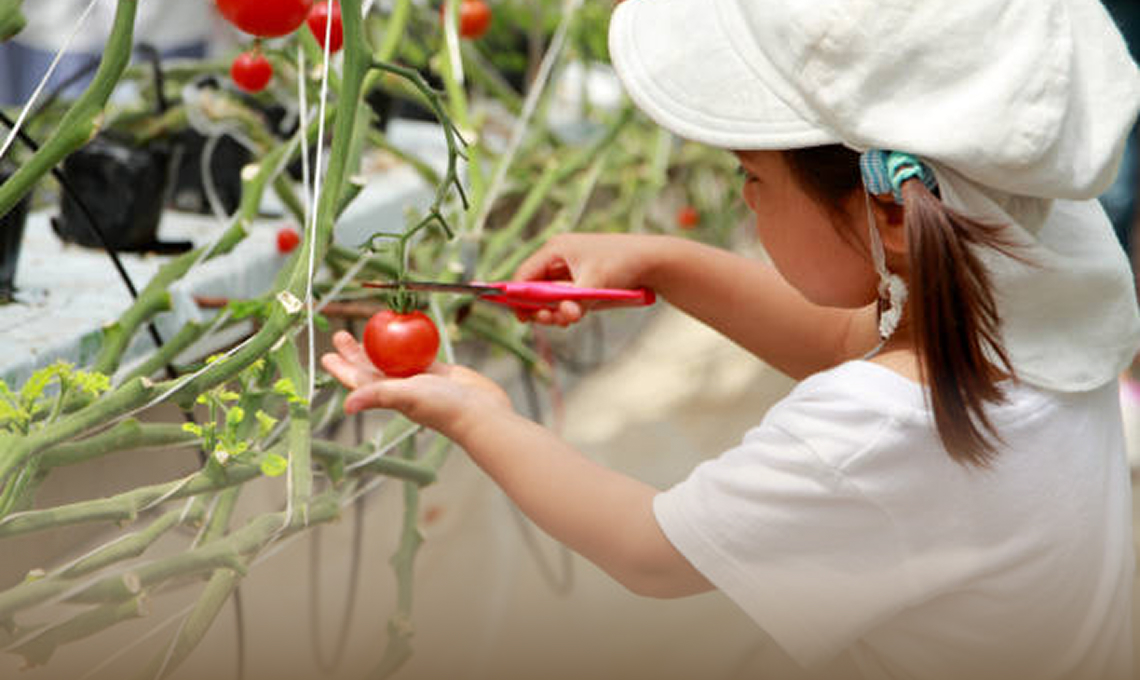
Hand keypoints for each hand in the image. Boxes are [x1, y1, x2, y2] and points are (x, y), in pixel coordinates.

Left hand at [320, 331, 512, 439]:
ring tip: (370, 329)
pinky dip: (410, 343)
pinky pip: (419, 354)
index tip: (326, 355)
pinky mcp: (439, 373)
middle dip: (355, 352)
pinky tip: (406, 331)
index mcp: (389, 394)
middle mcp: (402, 387)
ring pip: (394, 358)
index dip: (342, 368)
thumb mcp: (408, 397)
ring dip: (380, 345)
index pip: (359, 379)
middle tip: (341, 334)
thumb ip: (378, 396)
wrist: (481, 413)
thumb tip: (346, 406)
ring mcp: (420, 380)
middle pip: (372, 366)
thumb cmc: (445, 408)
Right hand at [512, 233, 665, 325]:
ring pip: (549, 298)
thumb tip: (562, 315)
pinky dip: (567, 311)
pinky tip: (575, 315)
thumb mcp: (597, 282)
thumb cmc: (624, 262)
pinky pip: (564, 301)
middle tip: (549, 320)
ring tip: (570, 317)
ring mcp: (569, 272)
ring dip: (555, 312)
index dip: (518, 296)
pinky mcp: (580, 284)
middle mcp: (558, 259)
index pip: (524, 274)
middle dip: (539, 308)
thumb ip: (576, 301)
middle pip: (534, 288)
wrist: (652, 262)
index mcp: (556, 249)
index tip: (520, 317)